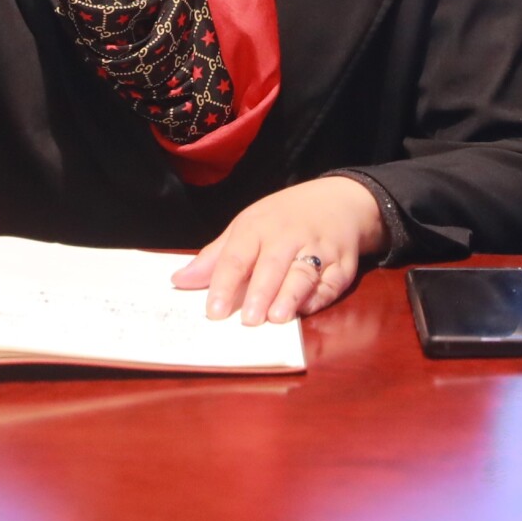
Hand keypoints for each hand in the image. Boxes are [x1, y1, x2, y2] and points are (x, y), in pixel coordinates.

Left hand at [169, 176, 385, 325]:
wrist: (340, 201)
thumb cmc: (283, 218)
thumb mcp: (247, 226)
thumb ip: (215, 257)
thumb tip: (179, 281)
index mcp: (258, 227)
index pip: (237, 255)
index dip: (224, 283)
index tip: (213, 311)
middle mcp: (287, 236)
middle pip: (272, 265)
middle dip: (260, 292)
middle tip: (248, 320)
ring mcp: (318, 249)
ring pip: (302, 273)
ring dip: (290, 295)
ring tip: (276, 318)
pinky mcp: (342, 265)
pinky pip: (331, 282)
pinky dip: (320, 296)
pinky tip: (306, 309)